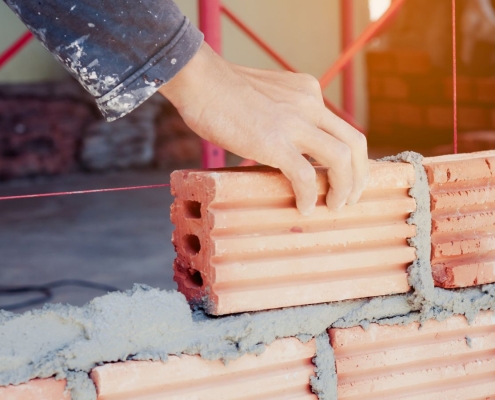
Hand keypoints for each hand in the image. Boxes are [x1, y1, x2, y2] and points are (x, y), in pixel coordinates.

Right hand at [159, 42, 368, 214]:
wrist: (199, 80)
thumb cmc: (222, 91)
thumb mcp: (267, 96)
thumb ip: (283, 115)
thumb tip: (283, 147)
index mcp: (308, 92)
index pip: (341, 127)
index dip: (351, 156)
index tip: (344, 176)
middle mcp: (309, 104)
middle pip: (355, 142)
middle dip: (359, 175)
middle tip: (352, 196)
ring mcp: (293, 122)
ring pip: (340, 158)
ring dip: (344, 187)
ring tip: (334, 205)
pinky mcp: (274, 141)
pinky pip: (304, 175)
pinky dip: (308, 195)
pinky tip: (302, 206)